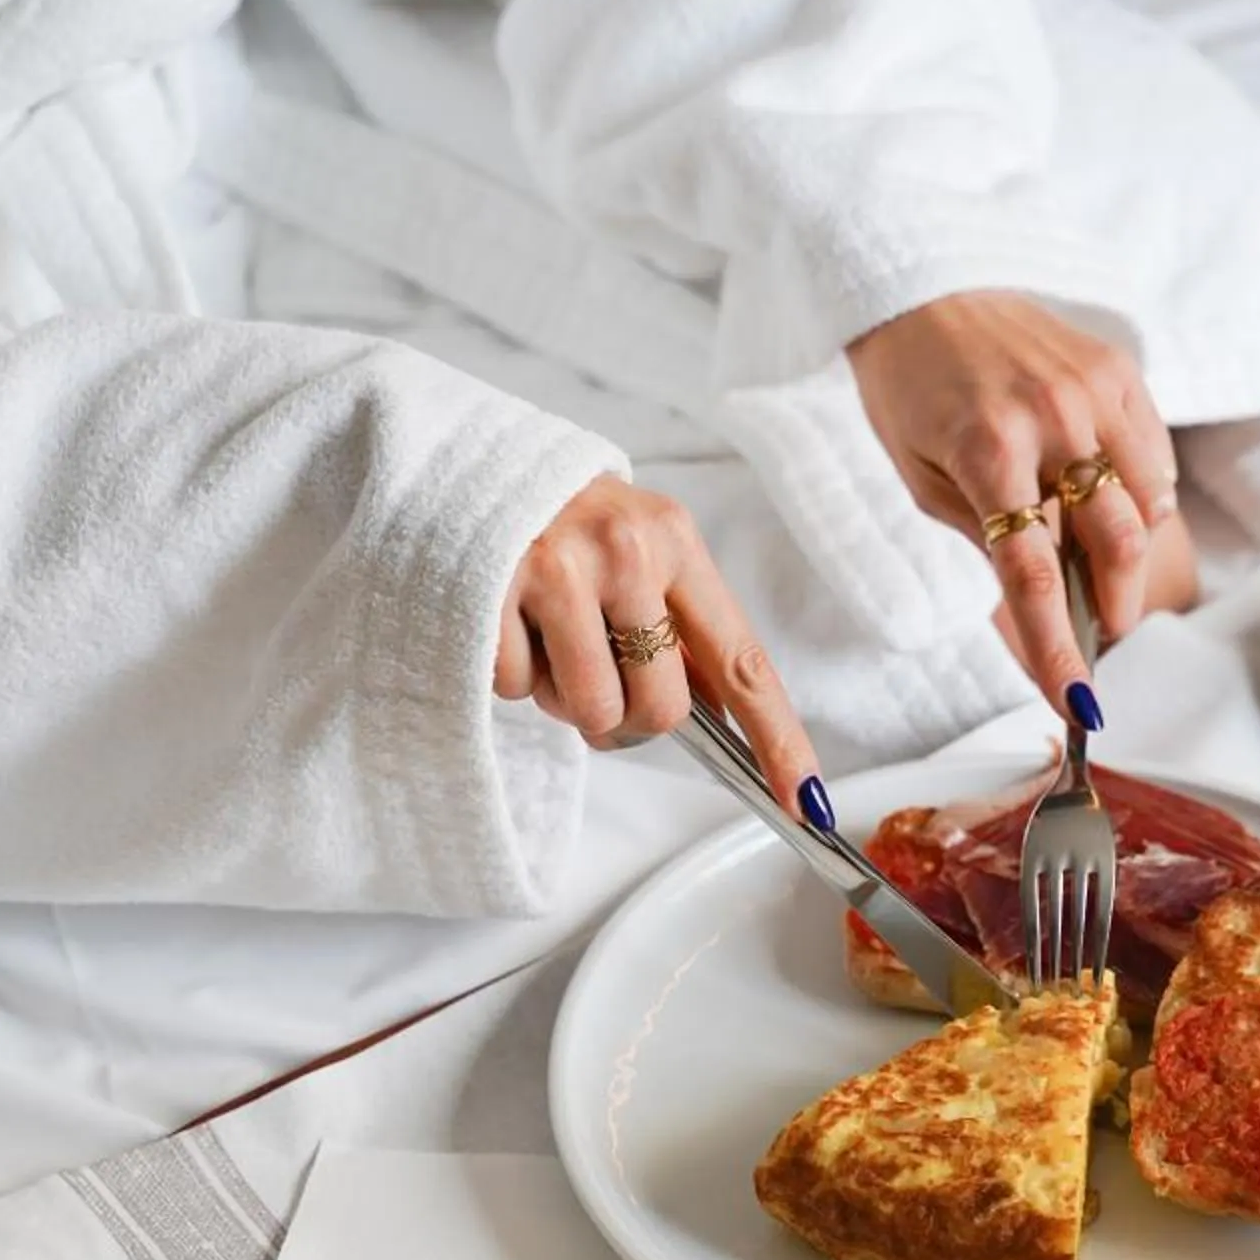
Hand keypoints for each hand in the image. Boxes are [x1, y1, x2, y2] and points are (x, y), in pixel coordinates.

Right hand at [496, 475, 829, 824]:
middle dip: (628, 719)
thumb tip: (723, 722)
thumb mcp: (633, 544)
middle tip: (595, 675)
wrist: (454, 457)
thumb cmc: (557, 518)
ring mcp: (558, 569)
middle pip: (660, 711)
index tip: (805, 802)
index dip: (777, 739)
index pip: (741, 661)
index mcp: (674, 541)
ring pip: (589, 712)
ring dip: (564, 700)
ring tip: (545, 638)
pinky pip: (518, 690)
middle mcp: (626, 551)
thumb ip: (675, 621)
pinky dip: (510, 672)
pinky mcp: (491, 591)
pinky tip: (500, 617)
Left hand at [846, 291, 1178, 718]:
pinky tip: (1110, 503)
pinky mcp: (1117, 369)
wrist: (924, 290)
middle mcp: (1048, 419)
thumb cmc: (913, 393)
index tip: (1076, 700)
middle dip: (1114, 608)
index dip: (1057, 647)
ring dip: (1131, 556)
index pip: (1033, 574)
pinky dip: (1144, 498)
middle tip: (1104, 633)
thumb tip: (1038, 615)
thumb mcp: (922, 479)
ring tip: (1099, 563)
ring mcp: (1090, 390)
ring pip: (1148, 505)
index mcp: (986, 453)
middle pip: (1113, 543)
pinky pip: (1155, 458)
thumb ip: (984, 542)